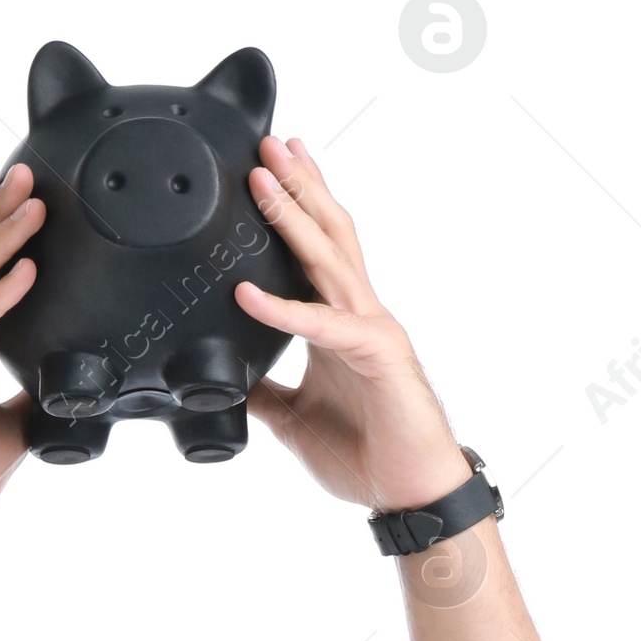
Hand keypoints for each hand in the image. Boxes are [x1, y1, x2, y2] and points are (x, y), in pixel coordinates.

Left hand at [237, 137, 470, 513]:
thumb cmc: (366, 456)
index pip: (317, 251)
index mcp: (340, 323)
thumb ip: (267, 392)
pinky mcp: (377, 355)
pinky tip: (247, 294)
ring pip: (330, 258)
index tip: (270, 169)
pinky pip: (323, 325)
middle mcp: (358, 314)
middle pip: (327, 233)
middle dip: (297, 186)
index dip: (298, 207)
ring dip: (295, 215)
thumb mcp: (295, 420)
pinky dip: (283, 309)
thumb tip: (233, 381)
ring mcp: (371, 329)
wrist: (407, 495)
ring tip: (263, 178)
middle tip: (265, 144)